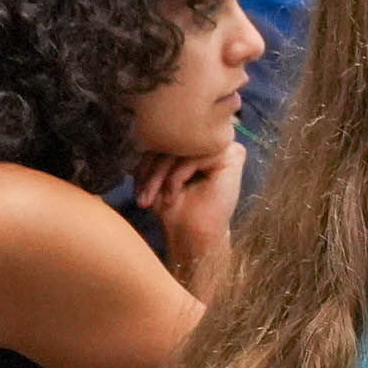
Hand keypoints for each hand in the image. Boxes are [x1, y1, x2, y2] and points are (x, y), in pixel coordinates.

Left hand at [135, 141, 244, 285]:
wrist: (191, 235)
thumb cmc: (176, 208)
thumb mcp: (157, 174)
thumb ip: (155, 152)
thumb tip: (140, 132)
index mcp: (200, 144)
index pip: (169, 138)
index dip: (147, 158)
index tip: (135, 183)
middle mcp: (215, 143)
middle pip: (175, 141)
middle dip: (151, 167)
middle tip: (141, 195)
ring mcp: (227, 148)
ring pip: (183, 148)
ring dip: (159, 174)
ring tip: (150, 197)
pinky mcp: (233, 157)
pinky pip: (195, 156)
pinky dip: (177, 175)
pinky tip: (172, 194)